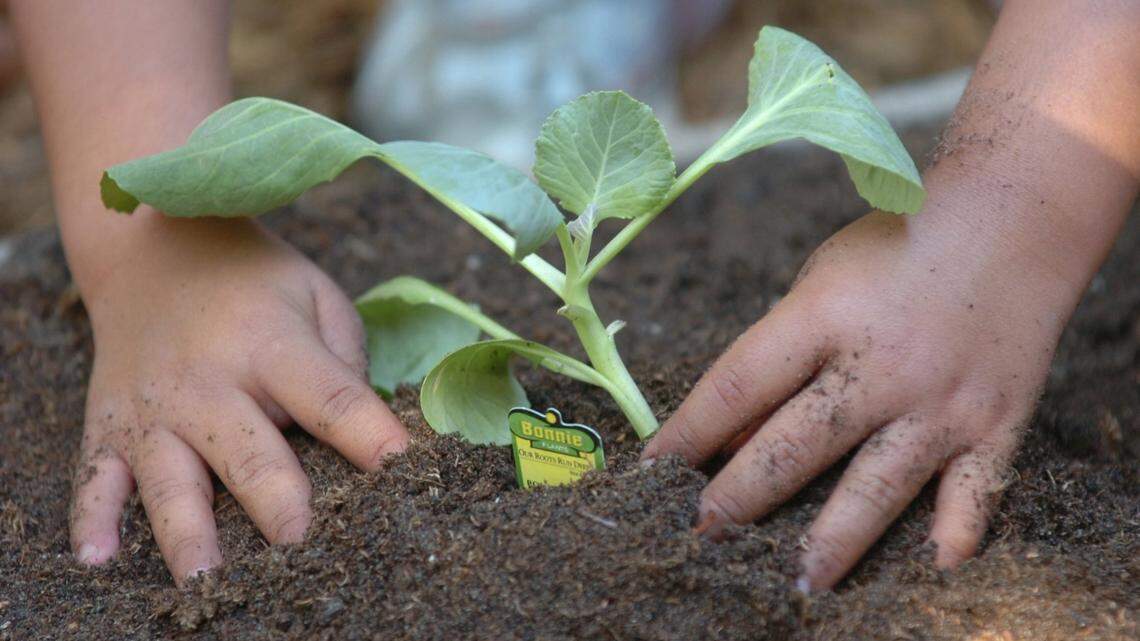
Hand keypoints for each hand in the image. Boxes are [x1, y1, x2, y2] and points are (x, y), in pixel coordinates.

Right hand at [70, 215, 407, 583]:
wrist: (152, 249)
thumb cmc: (254, 282)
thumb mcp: (315, 294)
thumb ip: (345, 360)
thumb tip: (368, 433)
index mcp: (271, 346)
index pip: (330, 398)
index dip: (370, 435)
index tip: (403, 470)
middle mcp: (208, 382)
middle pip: (249, 455)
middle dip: (278, 507)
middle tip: (304, 549)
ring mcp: (152, 409)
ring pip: (172, 483)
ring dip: (189, 537)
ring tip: (207, 584)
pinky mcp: (106, 425)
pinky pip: (95, 477)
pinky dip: (93, 518)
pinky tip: (98, 558)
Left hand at [642, 205, 1076, 591]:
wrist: (1012, 220)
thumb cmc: (894, 249)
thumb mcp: (817, 282)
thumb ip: (776, 357)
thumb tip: (731, 437)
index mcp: (822, 316)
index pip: (736, 385)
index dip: (687, 432)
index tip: (651, 473)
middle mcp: (879, 365)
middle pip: (794, 446)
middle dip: (740, 498)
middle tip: (701, 537)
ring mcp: (940, 400)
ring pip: (875, 486)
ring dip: (832, 542)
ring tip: (797, 584)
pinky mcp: (996, 423)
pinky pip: (974, 493)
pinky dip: (954, 533)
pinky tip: (930, 570)